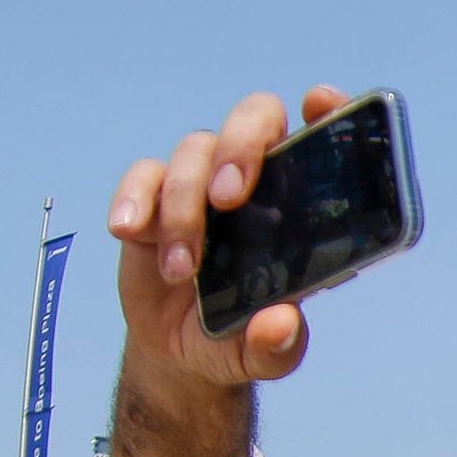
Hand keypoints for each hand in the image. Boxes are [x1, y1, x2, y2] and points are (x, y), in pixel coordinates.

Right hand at [107, 84, 347, 394]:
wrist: (181, 350)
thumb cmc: (239, 338)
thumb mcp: (264, 355)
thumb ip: (278, 345)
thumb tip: (281, 324)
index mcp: (300, 207)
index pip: (322, 142)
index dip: (328, 111)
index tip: (319, 101)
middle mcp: (255, 183)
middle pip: (255, 120)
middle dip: (242, 146)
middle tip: (229, 198)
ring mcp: (202, 183)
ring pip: (195, 150)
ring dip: (185, 207)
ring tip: (182, 271)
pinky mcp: (155, 196)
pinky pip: (144, 175)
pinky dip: (135, 198)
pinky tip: (129, 230)